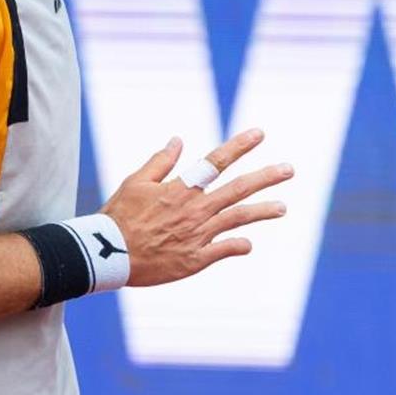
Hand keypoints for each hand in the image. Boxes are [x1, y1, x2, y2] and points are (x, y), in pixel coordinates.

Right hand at [100, 128, 292, 286]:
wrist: (106, 256)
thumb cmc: (118, 216)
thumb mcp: (135, 182)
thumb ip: (160, 162)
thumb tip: (178, 140)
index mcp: (180, 189)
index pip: (216, 162)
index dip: (239, 146)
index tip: (260, 134)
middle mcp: (194, 210)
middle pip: (237, 189)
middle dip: (266, 177)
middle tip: (289, 169)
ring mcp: (197, 236)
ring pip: (238, 219)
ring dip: (262, 211)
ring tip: (282, 207)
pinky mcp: (194, 260)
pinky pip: (224, 250)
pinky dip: (238, 246)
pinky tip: (248, 243)